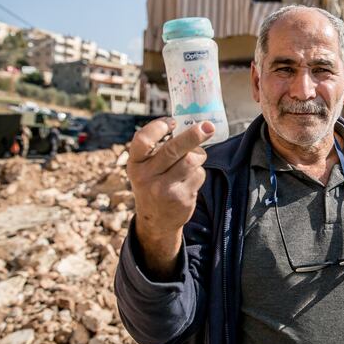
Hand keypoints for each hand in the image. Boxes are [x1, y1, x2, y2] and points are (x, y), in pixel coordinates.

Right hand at [127, 118, 214, 278]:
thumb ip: (159, 149)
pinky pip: (199, 175)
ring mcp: (164, 189)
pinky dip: (199, 173)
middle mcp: (146, 177)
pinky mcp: (181, 199)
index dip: (158, 127)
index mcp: (135, 164)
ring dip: (197, 156)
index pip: (143, 140)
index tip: (172, 122)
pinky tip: (189, 180)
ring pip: (191, 160)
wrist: (156, 220)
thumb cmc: (154, 183)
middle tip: (209, 126)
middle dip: (193, 135)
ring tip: (192, 160)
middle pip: (173, 149)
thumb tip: (191, 125)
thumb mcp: (146, 168)